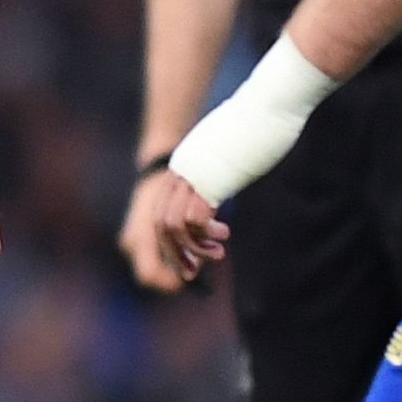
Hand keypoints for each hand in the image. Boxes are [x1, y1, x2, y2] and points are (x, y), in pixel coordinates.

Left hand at [129, 167, 226, 289]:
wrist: (241, 128)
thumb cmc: (231, 156)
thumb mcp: (212, 178)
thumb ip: (204, 200)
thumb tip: (210, 234)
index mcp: (173, 183)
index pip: (159, 222)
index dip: (171, 247)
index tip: (186, 268)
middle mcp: (174, 183)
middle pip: (162, 227)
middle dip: (177, 254)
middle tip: (194, 273)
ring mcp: (186, 183)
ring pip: (176, 226)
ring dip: (196, 247)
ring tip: (219, 254)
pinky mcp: (201, 185)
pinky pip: (194, 219)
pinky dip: (208, 233)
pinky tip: (225, 233)